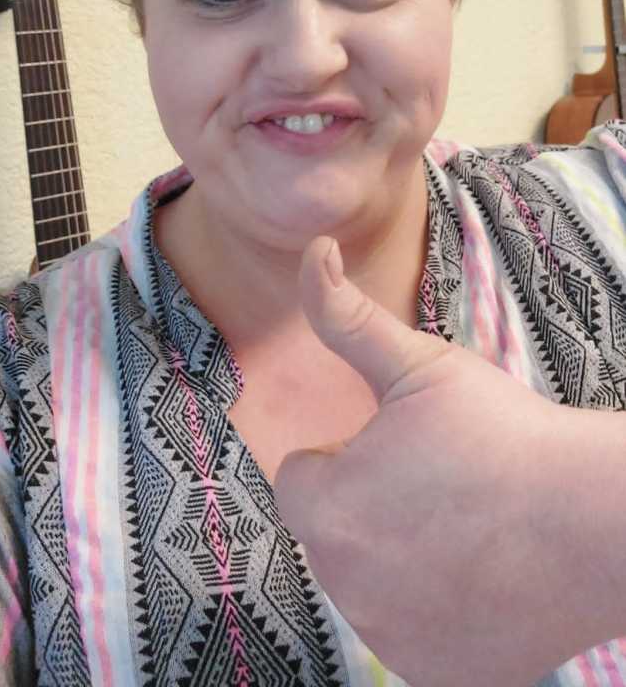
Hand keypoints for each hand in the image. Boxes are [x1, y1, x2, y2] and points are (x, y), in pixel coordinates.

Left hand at [273, 236, 606, 686]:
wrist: (593, 520)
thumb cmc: (504, 433)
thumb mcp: (418, 365)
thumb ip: (344, 316)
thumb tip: (311, 252)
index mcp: (325, 507)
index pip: (304, 479)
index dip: (351, 455)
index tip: (408, 450)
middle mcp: (343, 584)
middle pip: (335, 534)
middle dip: (371, 508)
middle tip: (443, 487)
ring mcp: (389, 638)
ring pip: (370, 584)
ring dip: (399, 560)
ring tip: (467, 529)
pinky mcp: (434, 676)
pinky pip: (409, 634)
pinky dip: (434, 614)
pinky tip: (479, 579)